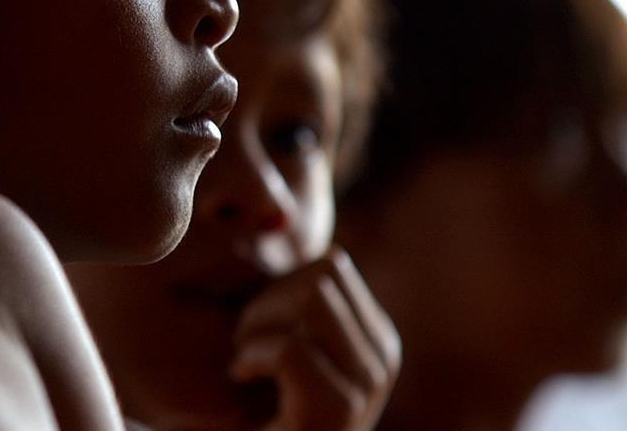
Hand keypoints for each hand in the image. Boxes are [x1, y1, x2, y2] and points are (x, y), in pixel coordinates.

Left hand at [230, 247, 399, 430]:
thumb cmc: (254, 405)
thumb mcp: (279, 339)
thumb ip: (290, 292)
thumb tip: (278, 216)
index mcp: (376, 335)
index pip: (332, 264)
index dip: (279, 284)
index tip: (259, 328)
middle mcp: (384, 357)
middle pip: (325, 274)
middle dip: (270, 299)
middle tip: (244, 344)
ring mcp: (368, 386)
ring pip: (313, 300)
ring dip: (258, 324)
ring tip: (243, 360)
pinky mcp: (340, 411)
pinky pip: (290, 349)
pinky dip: (252, 356)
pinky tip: (242, 377)